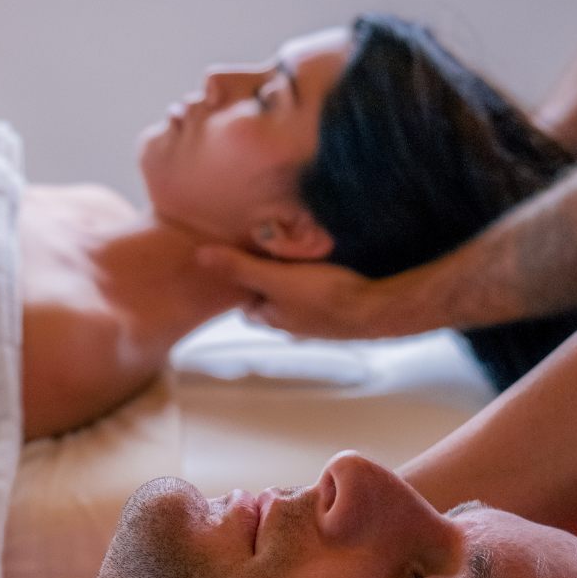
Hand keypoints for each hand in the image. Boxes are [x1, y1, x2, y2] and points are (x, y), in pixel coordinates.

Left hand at [197, 246, 450, 339]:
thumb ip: (239, 268)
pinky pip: (320, 295)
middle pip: (270, 300)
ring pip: (296, 298)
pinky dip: (317, 282)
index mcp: (272, 319)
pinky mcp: (340, 313)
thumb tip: (199, 256)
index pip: (245, 303)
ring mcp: (318, 323)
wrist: (377, 310)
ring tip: (296, 254)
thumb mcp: (275, 278)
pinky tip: (326, 266)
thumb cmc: (326, 297)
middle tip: (269, 251)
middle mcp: (292, 326)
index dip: (241, 280)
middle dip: (268, 279)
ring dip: (294, 280)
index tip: (242, 258)